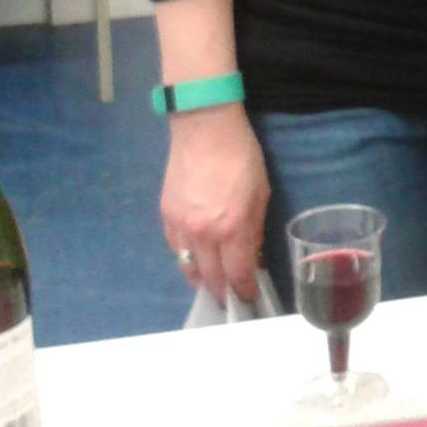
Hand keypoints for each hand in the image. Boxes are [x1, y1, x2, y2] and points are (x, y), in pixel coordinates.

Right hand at [161, 104, 269, 304]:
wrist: (204, 127)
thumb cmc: (241, 156)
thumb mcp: (261, 192)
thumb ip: (255, 229)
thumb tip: (252, 257)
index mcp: (231, 228)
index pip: (237, 274)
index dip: (245, 290)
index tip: (250, 298)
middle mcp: (202, 234)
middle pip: (210, 278)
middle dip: (222, 292)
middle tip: (232, 299)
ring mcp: (179, 226)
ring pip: (187, 267)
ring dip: (201, 279)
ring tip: (213, 283)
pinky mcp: (165, 216)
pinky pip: (175, 249)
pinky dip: (186, 258)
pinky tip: (197, 257)